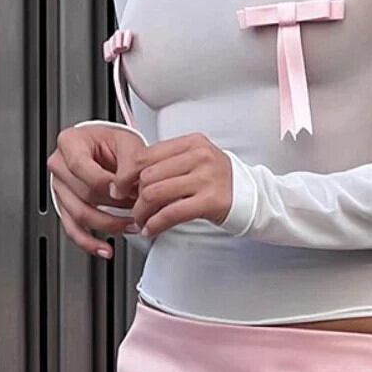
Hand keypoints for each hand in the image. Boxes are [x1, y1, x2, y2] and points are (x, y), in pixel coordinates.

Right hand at [47, 124, 144, 257]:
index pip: (80, 166)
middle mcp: (59, 166)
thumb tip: (122, 189)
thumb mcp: (127, 142)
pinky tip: (104, 248)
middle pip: (83, 193)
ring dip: (108, 224)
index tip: (124, 188)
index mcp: (70, 143)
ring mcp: (59, 188)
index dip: (104, 181)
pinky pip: (73, 230)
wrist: (108, 147)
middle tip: (137, 205)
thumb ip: (128, 163)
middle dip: (114, 203)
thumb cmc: (114, 141)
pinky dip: (89, 242)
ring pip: (79, 215)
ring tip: (130, 224)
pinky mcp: (65, 207)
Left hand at [113, 132, 232, 238]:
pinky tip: (152, 229)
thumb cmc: (218, 179)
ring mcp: (207, 178)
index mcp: (193, 142)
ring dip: (141, 212)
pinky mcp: (210, 201)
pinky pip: (171, 213)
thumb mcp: (196, 159)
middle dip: (133, 196)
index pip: (147, 154)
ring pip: (155, 193)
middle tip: (133, 208)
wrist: (250, 195)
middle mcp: (200, 156)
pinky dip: (155, 224)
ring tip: (142, 220)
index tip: (121, 187)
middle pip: (148, 175)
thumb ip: (168, 161)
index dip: (127, 174)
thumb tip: (131, 175)